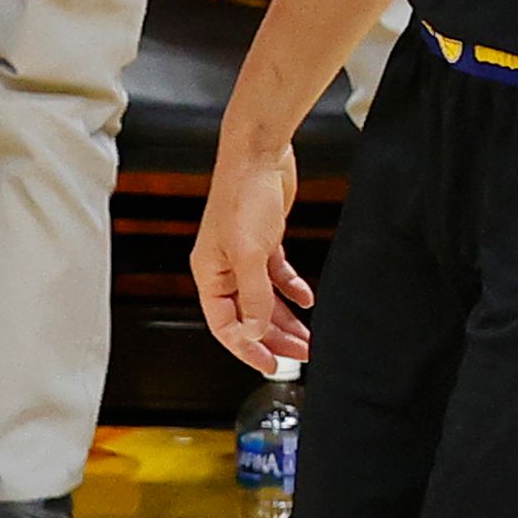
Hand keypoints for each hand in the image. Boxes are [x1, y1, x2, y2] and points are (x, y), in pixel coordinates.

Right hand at [190, 140, 314, 368]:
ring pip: (265, 299)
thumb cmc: (244, 195)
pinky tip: (307, 298)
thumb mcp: (250, 253)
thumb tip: (253, 332)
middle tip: (300, 355)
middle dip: (274, 338)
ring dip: (287, 319)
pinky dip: (292, 288)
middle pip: (248, 316)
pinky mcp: (265, 240)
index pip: (224, 325)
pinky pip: (277, 275)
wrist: (260, 152)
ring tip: (308, 337)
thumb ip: (252, 296)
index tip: (270, 365)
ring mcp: (245, 254)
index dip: (246, 348)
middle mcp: (224, 267)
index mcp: (209, 273)